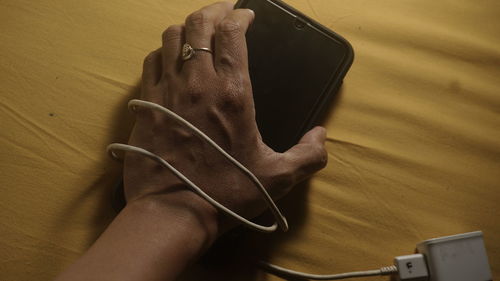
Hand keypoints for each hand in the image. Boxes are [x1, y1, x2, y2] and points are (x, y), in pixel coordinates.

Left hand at [124, 1, 326, 236]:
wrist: (174, 213)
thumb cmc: (226, 193)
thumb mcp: (278, 178)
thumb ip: (308, 155)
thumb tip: (321, 136)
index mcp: (232, 93)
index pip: (231, 33)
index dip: (240, 16)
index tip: (248, 17)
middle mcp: (197, 82)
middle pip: (198, 24)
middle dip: (214, 10)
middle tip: (225, 11)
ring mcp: (166, 90)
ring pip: (170, 36)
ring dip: (187, 27)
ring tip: (200, 32)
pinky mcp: (145, 104)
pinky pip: (150, 61)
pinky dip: (163, 51)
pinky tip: (172, 60)